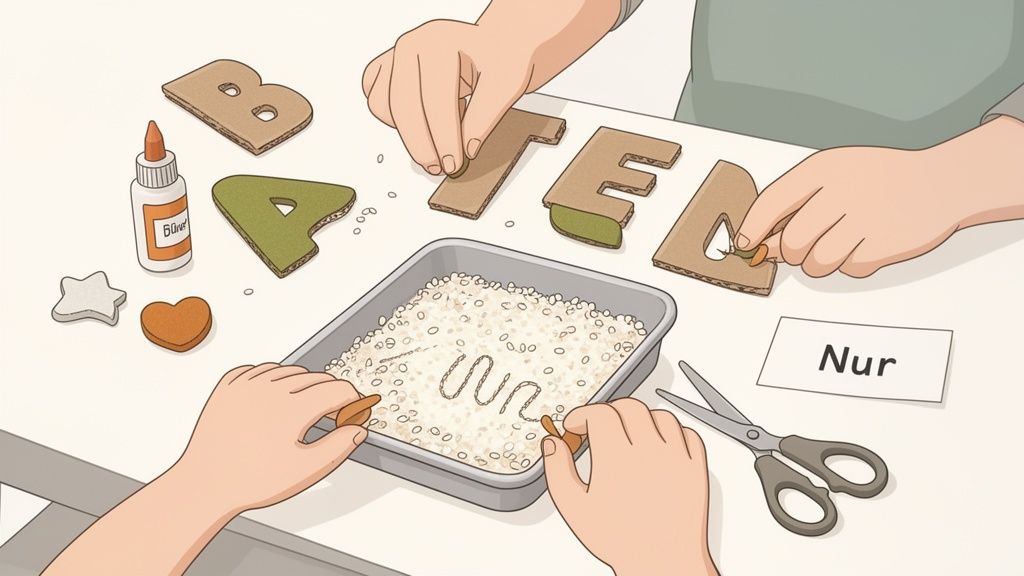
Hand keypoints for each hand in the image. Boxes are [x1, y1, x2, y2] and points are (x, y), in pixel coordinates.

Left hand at [172, 364, 365, 513]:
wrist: (205, 484)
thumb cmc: (252, 481)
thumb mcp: (306, 469)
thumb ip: (339, 446)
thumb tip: (358, 428)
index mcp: (294, 407)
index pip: (338, 389)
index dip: (352, 401)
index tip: (354, 413)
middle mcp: (270, 387)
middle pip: (316, 377)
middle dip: (330, 393)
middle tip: (332, 416)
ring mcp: (246, 383)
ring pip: (289, 370)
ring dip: (303, 384)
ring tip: (303, 409)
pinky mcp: (228, 385)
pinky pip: (259, 369)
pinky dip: (272, 379)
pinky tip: (274, 398)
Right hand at [363, 1, 618, 174]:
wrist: (503, 43)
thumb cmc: (508, 59)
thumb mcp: (509, 84)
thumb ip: (484, 117)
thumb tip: (467, 151)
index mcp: (441, 43)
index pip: (434, 101)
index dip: (445, 138)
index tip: (455, 166)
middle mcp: (413, 44)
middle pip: (404, 107)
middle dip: (424, 143)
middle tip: (442, 169)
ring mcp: (397, 54)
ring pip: (385, 105)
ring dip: (405, 133)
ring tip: (434, 152)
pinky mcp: (388, 67)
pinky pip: (375, 98)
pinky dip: (389, 116)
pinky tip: (415, 127)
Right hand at [542, 398, 716, 575]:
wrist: (663, 563)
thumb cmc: (620, 540)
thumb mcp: (575, 508)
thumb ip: (557, 470)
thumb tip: (551, 444)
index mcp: (617, 458)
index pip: (599, 413)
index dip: (582, 415)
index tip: (575, 426)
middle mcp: (649, 451)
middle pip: (629, 407)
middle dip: (609, 411)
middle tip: (599, 427)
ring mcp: (677, 457)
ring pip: (660, 416)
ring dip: (641, 419)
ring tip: (630, 436)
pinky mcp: (696, 467)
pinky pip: (687, 433)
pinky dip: (672, 433)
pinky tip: (659, 446)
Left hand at [736, 116, 1023, 277]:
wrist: (940, 183)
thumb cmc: (879, 179)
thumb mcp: (834, 175)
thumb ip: (795, 204)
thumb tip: (761, 241)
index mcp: (823, 169)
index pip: (770, 202)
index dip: (752, 228)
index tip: (745, 244)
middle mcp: (841, 192)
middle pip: (790, 243)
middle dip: (792, 253)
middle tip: (806, 246)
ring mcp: (864, 220)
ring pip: (816, 264)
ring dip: (821, 262)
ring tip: (840, 243)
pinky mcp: (883, 246)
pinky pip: (848, 270)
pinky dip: (853, 264)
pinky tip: (866, 244)